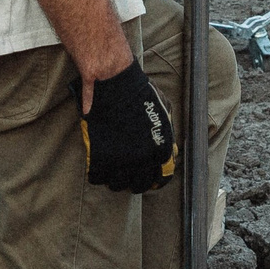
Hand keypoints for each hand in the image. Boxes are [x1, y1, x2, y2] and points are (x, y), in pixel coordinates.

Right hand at [80, 60, 176, 192]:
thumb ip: (168, 133)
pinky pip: (97, 178)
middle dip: (134, 181)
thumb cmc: (140, 92)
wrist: (116, 82)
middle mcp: (143, 160)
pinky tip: (99, 166)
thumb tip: (172, 153)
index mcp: (161, 150)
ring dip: (115, 179)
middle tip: (127, 174)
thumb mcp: (165, 111)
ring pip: (117, 185)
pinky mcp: (99, 157)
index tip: (147, 178)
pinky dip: (97, 174)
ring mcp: (121, 160)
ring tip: (112, 169)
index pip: (161, 179)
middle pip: (138, 185)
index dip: (154, 180)